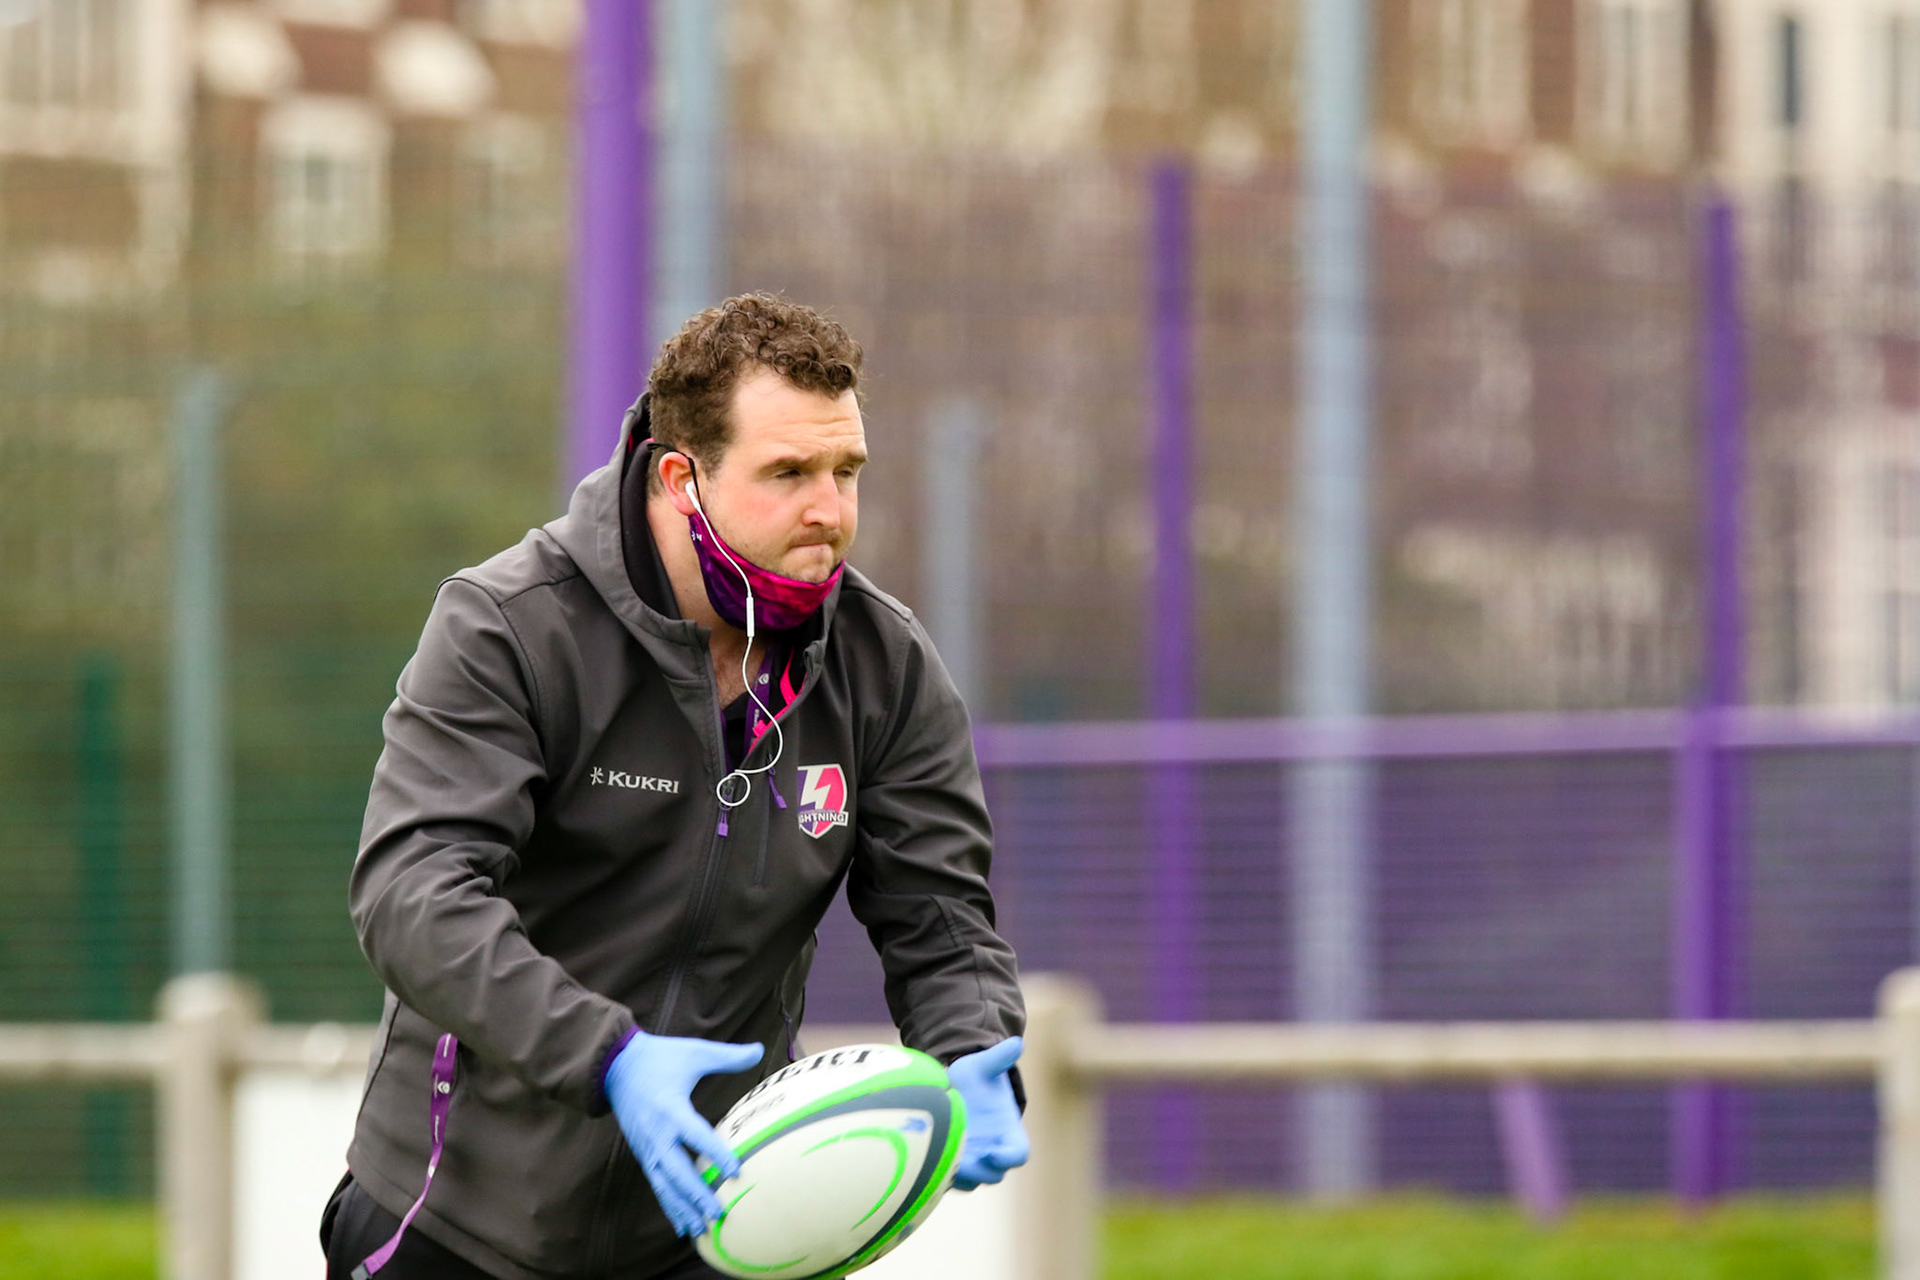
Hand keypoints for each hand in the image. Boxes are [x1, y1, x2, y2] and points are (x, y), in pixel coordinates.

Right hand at [604, 1030, 763, 1236]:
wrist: (615, 1067)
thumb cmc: (660, 1058)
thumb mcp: (694, 1052)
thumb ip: (726, 1056)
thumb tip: (759, 1049)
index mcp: (670, 1110)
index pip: (695, 1136)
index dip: (715, 1154)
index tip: (735, 1171)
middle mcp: (657, 1135)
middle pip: (677, 1171)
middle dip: (697, 1194)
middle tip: (719, 1213)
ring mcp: (647, 1148)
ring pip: (665, 1185)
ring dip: (682, 1208)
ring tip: (701, 1230)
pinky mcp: (644, 1155)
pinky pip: (658, 1185)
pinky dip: (670, 1206)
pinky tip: (683, 1225)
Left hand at [946, 1037, 1028, 1190]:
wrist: (955, 1088)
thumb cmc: (976, 1078)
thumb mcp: (984, 1065)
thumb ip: (999, 1058)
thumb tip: (1017, 1042)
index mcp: (1008, 1133)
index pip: (1019, 1154)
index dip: (1010, 1157)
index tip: (994, 1153)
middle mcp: (993, 1152)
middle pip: (993, 1175)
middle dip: (979, 1171)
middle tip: (961, 1162)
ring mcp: (973, 1162)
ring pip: (969, 1182)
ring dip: (958, 1176)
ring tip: (940, 1163)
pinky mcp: (951, 1166)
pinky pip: (948, 1180)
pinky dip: (940, 1176)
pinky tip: (925, 1162)